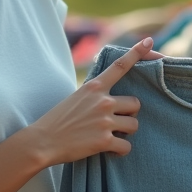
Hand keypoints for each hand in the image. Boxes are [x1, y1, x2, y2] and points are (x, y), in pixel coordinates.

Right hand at [25, 37, 159, 164]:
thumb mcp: (76, 97)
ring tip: (112, 135)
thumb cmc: (58, 120)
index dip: (137, 52)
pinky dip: (120, 151)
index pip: (120, 66)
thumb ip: (95, 94)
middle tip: (116, 121)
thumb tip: (112, 98)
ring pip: (134, 125)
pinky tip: (110, 150)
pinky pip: (126, 146)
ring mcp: (104, 121)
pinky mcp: (104, 141)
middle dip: (129, 113)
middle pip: (135, 104)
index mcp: (94, 87)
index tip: (149, 41)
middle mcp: (103, 101)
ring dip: (125, 132)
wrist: (42, 141)